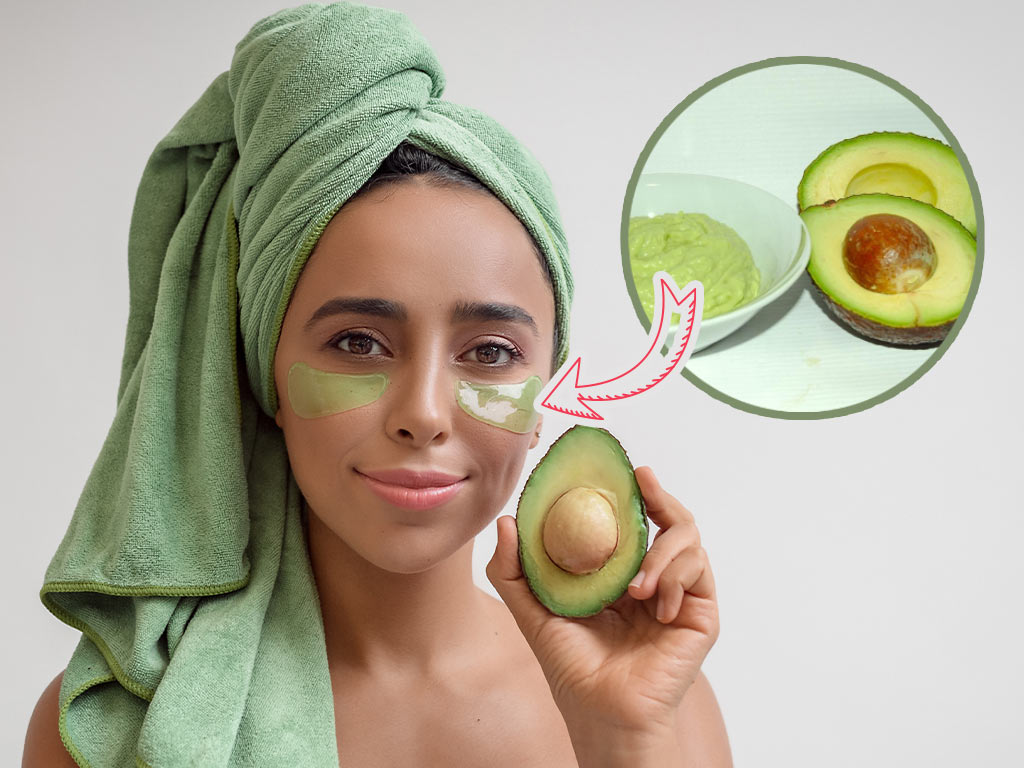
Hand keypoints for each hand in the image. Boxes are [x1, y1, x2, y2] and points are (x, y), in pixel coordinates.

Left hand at [486, 466, 718, 743]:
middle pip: (671, 521)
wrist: (602, 713)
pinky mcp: (699, 614)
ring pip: (689, 540)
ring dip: (662, 551)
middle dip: (661, 497)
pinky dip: (674, 576)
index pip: (634, 522)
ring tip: (633, 584)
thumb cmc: (572, 668)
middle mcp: (654, 578)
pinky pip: (698, 573)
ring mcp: (679, 595)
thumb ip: (515, 570)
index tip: (626, 471)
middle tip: (643, 482)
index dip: (633, 493)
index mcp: (620, 573)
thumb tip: (507, 522)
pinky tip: (651, 601)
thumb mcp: (534, 611)